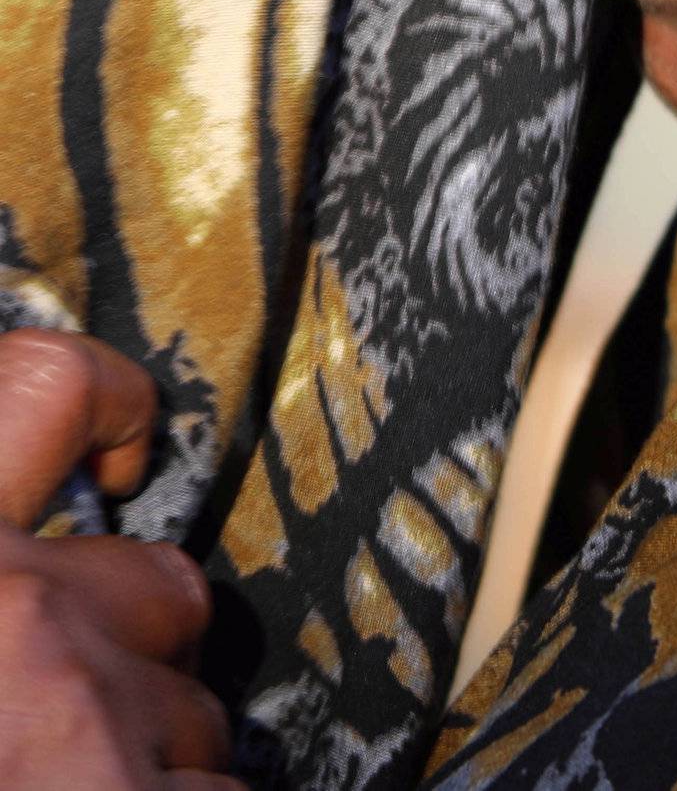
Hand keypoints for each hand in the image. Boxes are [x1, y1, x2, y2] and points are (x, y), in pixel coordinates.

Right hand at [0, 329, 237, 786]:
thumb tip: (19, 596)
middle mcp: (10, 616)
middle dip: (133, 662)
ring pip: (191, 710)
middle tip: (63, 734)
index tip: (119, 444)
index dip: (105, 400)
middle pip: (153, 585)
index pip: (44, 390)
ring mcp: (92, 716)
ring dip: (146, 764)